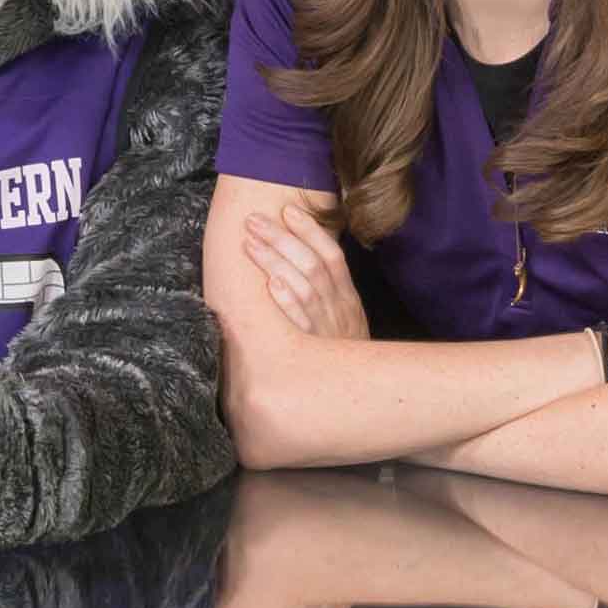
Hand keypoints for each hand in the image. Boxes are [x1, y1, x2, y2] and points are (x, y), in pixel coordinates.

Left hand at [236, 199, 368, 341]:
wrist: (357, 397)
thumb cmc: (343, 352)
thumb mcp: (346, 318)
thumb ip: (330, 290)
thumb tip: (302, 253)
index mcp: (348, 298)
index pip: (332, 256)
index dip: (310, 231)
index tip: (287, 210)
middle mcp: (339, 309)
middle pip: (312, 265)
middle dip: (281, 239)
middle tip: (254, 221)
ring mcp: (327, 329)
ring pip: (304, 287)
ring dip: (276, 261)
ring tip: (250, 244)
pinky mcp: (314, 351)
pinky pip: (302, 323)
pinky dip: (288, 301)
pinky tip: (271, 284)